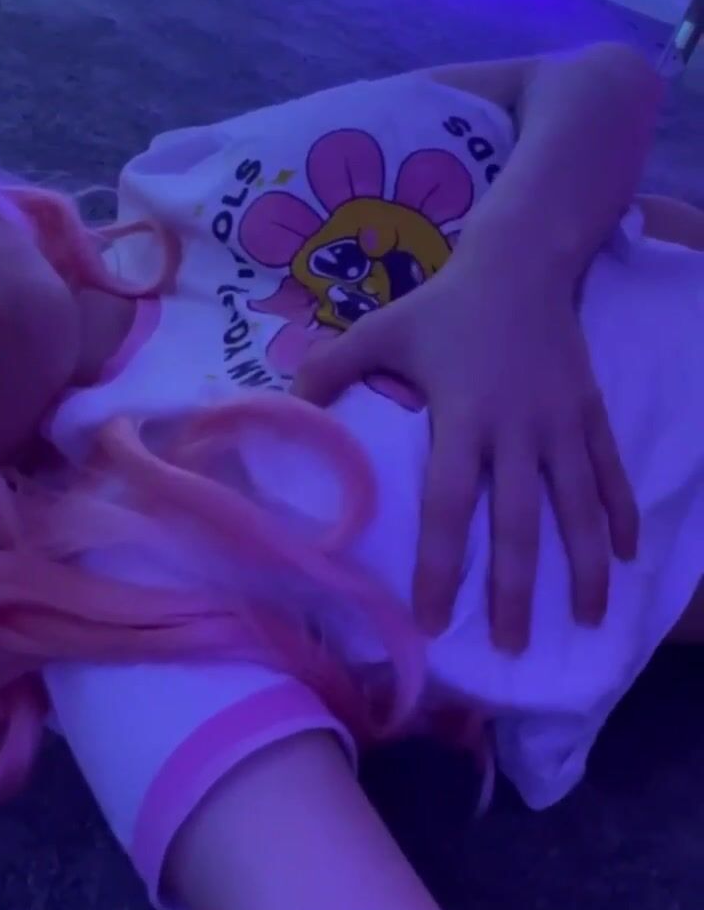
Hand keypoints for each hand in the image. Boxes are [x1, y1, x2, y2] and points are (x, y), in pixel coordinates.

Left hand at [292, 245, 637, 651]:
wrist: (523, 263)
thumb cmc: (445, 306)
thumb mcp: (380, 330)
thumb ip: (329, 370)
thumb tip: (281, 410)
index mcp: (464, 416)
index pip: (450, 504)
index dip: (441, 565)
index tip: (433, 619)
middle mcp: (518, 429)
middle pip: (520, 522)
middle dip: (515, 589)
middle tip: (510, 646)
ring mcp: (562, 423)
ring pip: (577, 506)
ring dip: (584, 566)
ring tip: (585, 619)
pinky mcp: (591, 413)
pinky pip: (611, 471)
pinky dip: (621, 514)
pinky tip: (628, 556)